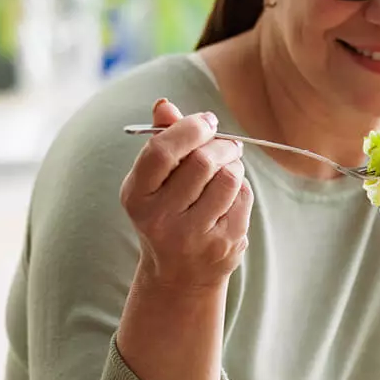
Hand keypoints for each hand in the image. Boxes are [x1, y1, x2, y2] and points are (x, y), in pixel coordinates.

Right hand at [119, 99, 253, 289]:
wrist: (178, 276)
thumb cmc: (165, 213)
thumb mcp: (153, 181)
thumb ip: (161, 140)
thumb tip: (164, 104)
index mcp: (136, 197)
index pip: (161, 151)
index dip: (189, 128)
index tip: (207, 122)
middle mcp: (160, 220)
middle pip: (202, 161)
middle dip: (220, 145)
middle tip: (226, 144)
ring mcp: (193, 236)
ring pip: (228, 178)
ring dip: (233, 164)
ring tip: (227, 169)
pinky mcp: (223, 245)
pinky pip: (243, 198)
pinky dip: (241, 188)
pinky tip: (230, 197)